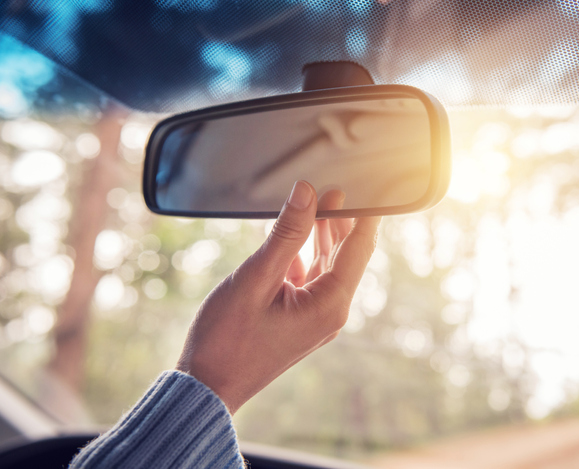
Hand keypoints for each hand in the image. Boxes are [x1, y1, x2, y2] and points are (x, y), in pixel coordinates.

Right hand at [176, 181, 380, 413]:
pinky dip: (303, 257)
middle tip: (336, 190)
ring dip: (322, 238)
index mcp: (329, 305)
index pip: (359, 250)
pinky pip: (310, 281)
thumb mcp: (257, 278)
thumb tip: (306, 193)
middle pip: (346, 258)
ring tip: (319, 204)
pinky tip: (292, 237)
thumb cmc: (227, 339)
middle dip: (341, 223)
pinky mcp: (299, 320)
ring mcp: (316, 319)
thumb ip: (286, 234)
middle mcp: (330, 313)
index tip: (371, 188)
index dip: (365, 216)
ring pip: (328, 268)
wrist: (207, 386)